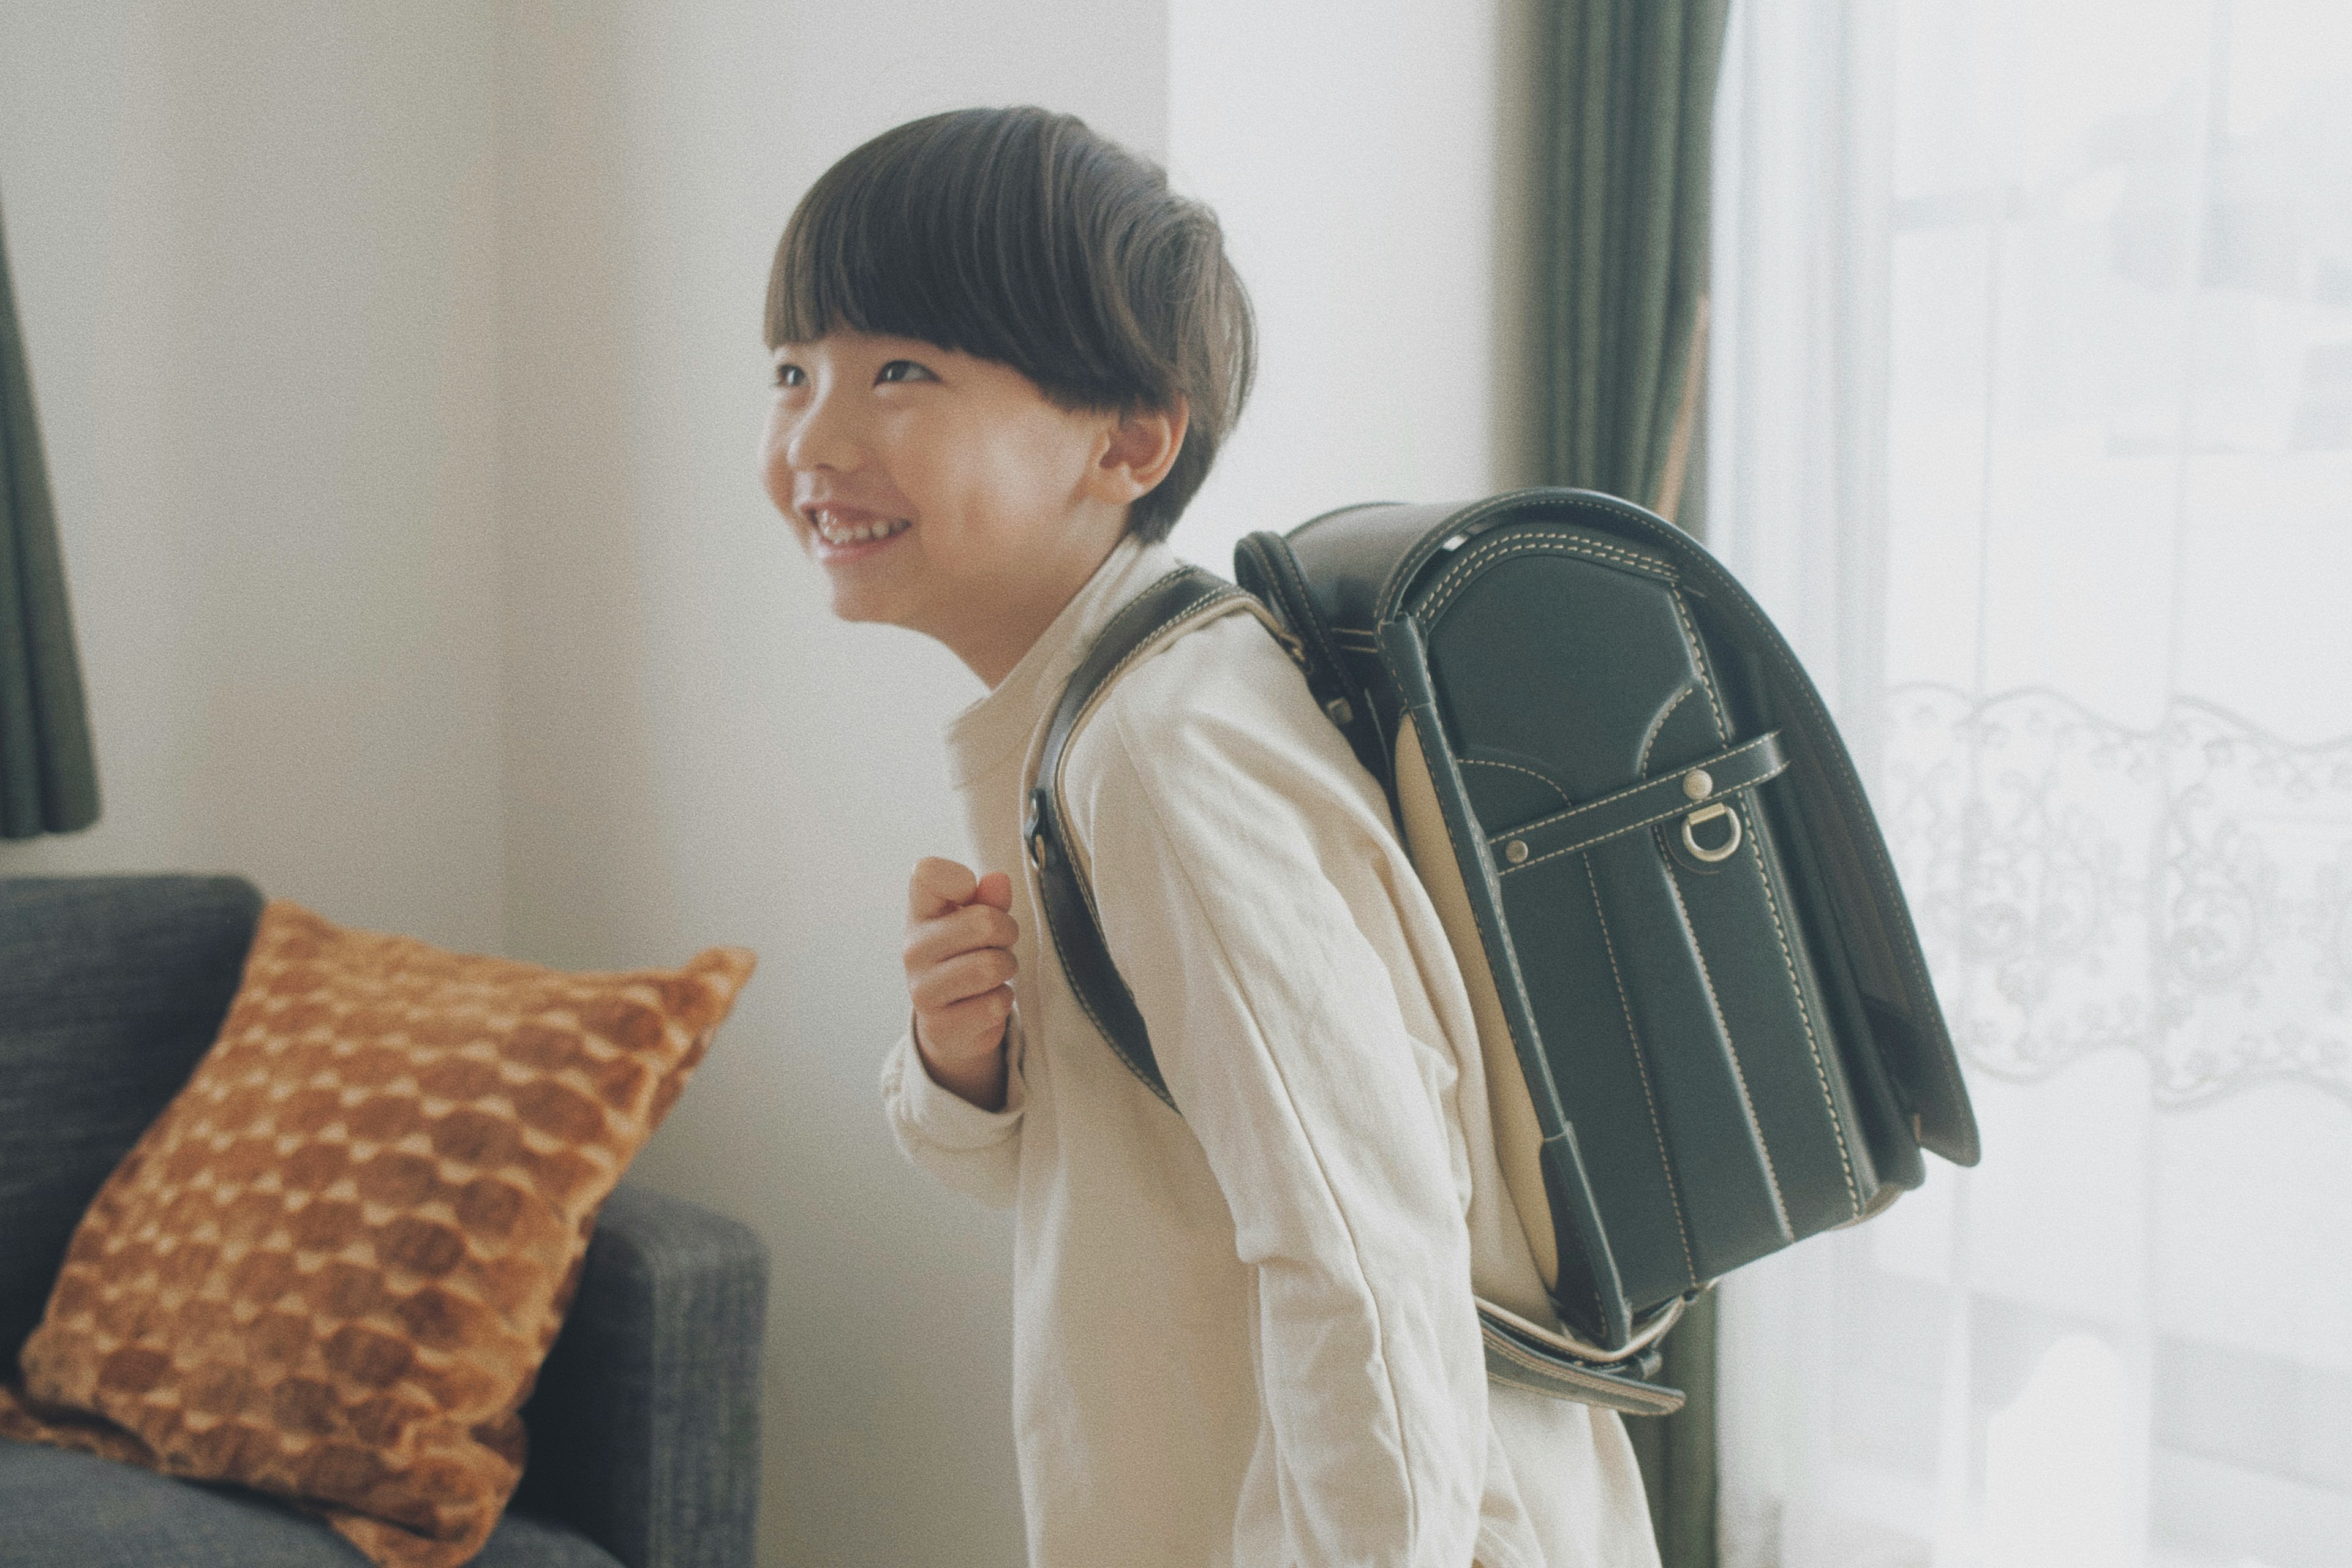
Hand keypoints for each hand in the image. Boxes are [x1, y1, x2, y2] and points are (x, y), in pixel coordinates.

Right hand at [904, 857, 1017, 1109]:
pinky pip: (995, 1005)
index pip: (927, 873)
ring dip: (1006, 969)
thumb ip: (989, 899)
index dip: (961, 879)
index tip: (969, 896)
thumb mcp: (977, 923)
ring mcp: (923, 991)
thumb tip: (998, 880)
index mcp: (919, 913)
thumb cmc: (966, 957)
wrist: (950, 1023)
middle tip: (1000, 942)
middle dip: (1007, 932)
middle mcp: (913, 949)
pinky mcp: (940, 1027)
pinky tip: (986, 1001)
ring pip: (990, 966)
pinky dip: (1003, 1001)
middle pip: (983, 922)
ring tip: (995, 972)